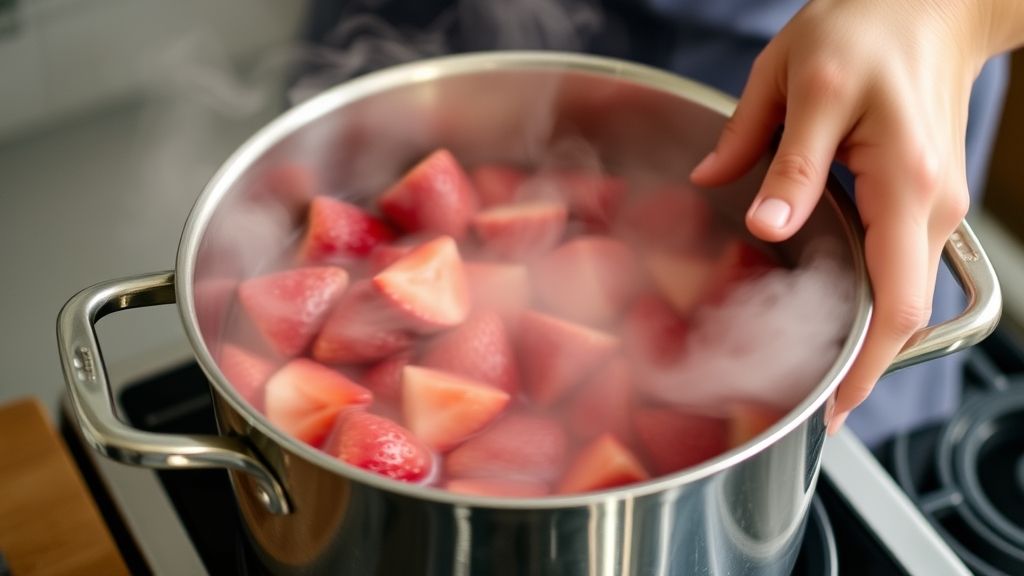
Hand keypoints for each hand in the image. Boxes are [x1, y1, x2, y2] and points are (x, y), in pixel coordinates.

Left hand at [689, 0, 1014, 432]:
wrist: (927, 0)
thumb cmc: (867, 28)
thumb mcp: (804, 84)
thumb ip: (779, 158)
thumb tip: (760, 222)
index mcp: (904, 183)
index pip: (896, 305)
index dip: (865, 367)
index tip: (832, 408)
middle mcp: (931, 206)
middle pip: (904, 315)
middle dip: (858, 367)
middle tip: (803, 401)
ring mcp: (933, 205)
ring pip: (903, 296)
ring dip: (863, 338)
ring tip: (808, 366)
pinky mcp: (921, 198)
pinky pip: (899, 269)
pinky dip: (869, 303)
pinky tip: (829, 313)